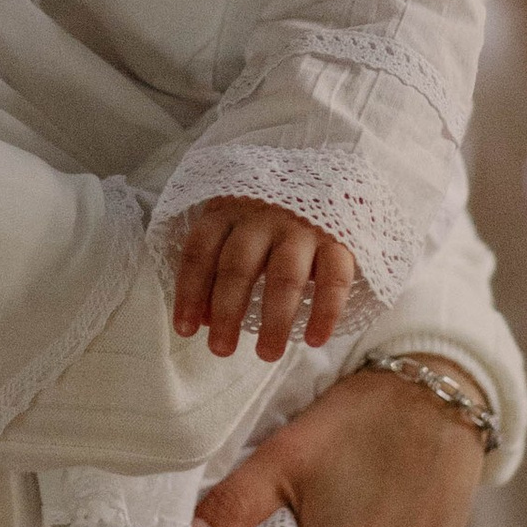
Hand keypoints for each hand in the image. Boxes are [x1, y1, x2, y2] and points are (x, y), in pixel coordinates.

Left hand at [171, 200, 356, 361]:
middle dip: (227, 312)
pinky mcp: (341, 237)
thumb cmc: (271, 214)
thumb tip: (200, 318)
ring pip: (284, 276)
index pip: (200, 251)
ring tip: (267, 354)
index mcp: (229, 211)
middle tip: (221, 350)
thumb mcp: (236, 227)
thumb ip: (216, 267)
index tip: (185, 330)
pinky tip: (315, 339)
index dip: (189, 291)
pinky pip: (335, 277)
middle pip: (238, 266)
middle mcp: (263, 216)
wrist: (331, 172)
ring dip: (275, 319)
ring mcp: (303, 226)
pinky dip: (326, 311)